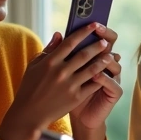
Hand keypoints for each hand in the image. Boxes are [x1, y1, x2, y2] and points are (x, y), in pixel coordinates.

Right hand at [0, 23, 119, 139]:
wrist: (29, 114)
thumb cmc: (29, 88)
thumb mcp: (34, 66)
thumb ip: (48, 50)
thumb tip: (59, 34)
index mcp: (50, 62)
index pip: (70, 42)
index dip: (83, 32)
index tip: (93, 25)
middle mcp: (61, 72)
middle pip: (84, 55)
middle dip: (97, 46)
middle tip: (106, 41)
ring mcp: (69, 85)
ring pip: (92, 69)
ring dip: (103, 60)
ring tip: (111, 55)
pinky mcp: (75, 97)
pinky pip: (92, 85)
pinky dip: (101, 78)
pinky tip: (107, 73)